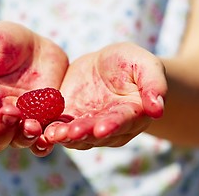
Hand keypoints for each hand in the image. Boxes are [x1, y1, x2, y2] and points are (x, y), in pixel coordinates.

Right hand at [0, 21, 67, 155]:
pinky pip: (44, 137)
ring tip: (33, 125)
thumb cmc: (2, 41)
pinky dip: (46, 141)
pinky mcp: (44, 119)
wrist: (34, 46)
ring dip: (24, 137)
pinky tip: (51, 135)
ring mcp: (22, 120)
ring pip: (18, 141)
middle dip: (1, 131)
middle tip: (12, 112)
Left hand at [45, 43, 166, 149]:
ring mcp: (88, 125)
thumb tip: (158, 109)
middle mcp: (110, 126)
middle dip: (83, 133)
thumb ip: (154, 84)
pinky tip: (40, 129)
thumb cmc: (129, 63)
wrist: (106, 66)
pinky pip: (59, 127)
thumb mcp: (144, 64)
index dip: (113, 125)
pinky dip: (50, 130)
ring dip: (64, 136)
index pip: (123, 122)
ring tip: (52, 134)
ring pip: (76, 136)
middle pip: (96, 133)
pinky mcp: (68, 120)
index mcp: (131, 114)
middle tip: (71, 133)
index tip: (102, 128)